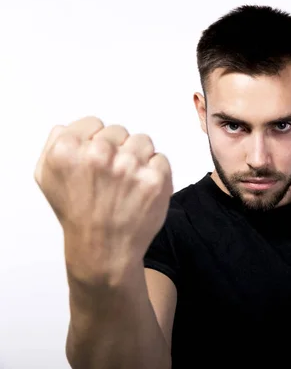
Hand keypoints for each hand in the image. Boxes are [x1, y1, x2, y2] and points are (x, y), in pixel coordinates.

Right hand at [34, 116, 172, 285]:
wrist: (103, 250)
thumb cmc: (77, 214)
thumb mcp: (47, 177)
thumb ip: (54, 144)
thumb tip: (68, 127)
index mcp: (68, 149)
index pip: (94, 123)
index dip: (96, 142)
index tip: (96, 161)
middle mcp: (98, 154)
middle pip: (119, 131)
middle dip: (117, 150)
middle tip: (111, 177)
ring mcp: (129, 166)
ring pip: (143, 141)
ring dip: (138, 159)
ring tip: (127, 183)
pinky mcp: (155, 179)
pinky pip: (161, 159)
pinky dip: (155, 173)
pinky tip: (140, 191)